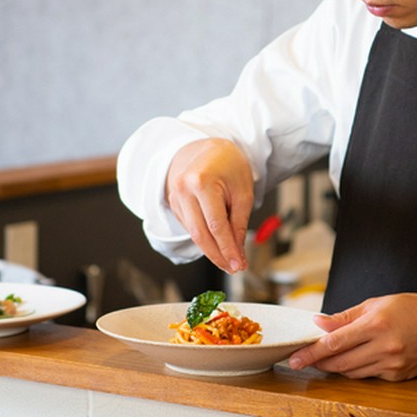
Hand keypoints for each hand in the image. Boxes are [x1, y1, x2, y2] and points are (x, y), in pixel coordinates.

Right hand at [165, 138, 253, 273]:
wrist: (208, 147)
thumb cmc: (229, 165)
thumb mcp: (242, 192)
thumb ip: (239, 223)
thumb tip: (238, 253)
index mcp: (202, 182)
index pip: (216, 226)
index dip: (227, 249)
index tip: (239, 265)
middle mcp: (183, 189)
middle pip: (200, 234)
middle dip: (217, 255)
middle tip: (233, 269)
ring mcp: (175, 196)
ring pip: (193, 233)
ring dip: (211, 250)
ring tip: (229, 259)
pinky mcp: (173, 202)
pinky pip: (189, 226)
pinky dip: (203, 238)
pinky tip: (217, 243)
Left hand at [287, 293, 416, 380]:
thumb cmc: (413, 309)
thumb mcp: (377, 303)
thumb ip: (346, 317)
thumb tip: (319, 324)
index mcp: (377, 324)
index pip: (335, 343)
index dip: (311, 352)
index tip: (294, 358)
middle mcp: (384, 347)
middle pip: (340, 362)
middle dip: (317, 362)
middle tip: (301, 359)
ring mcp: (392, 365)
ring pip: (351, 372)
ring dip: (334, 367)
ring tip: (322, 358)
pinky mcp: (397, 377)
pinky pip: (367, 375)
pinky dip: (355, 369)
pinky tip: (352, 359)